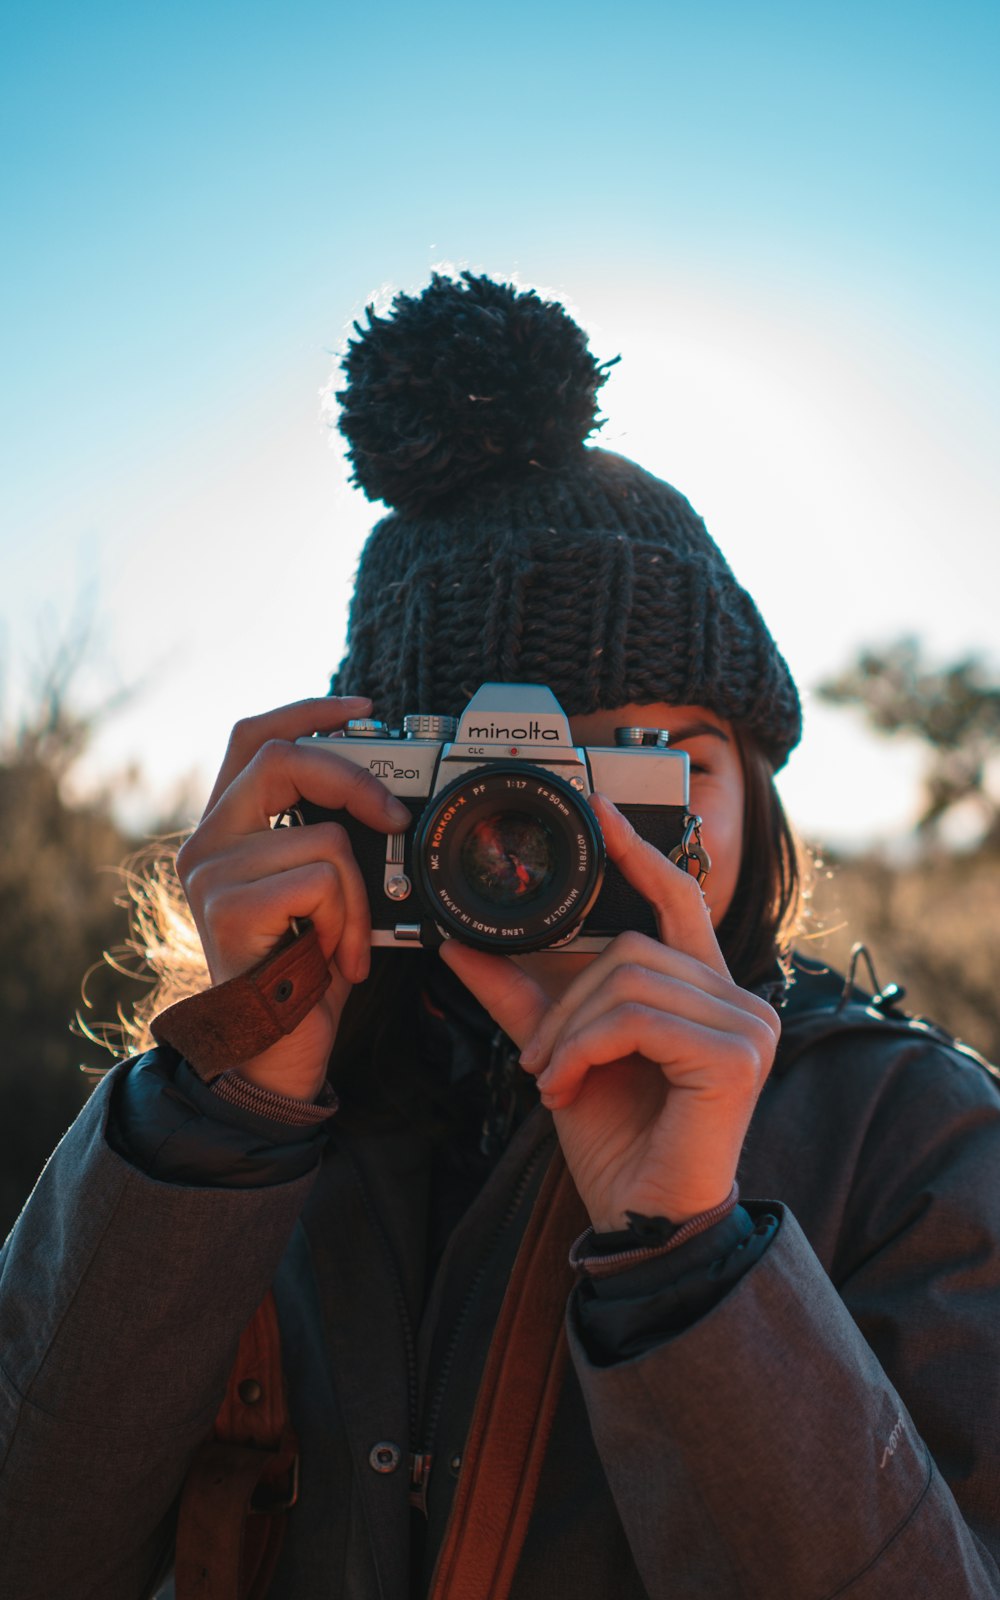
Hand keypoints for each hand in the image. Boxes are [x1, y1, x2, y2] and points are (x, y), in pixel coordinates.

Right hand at [176, 697, 410, 1099]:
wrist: (275, 1053)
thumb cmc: (304, 973)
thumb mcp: (321, 892)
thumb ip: (327, 837)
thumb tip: (383, 796)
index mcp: (229, 828)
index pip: (255, 737)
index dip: (309, 711)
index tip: (363, 709)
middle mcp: (207, 843)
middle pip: (280, 757)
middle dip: (354, 778)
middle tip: (393, 819)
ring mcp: (210, 874)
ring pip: (321, 837)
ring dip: (358, 896)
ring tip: (347, 941)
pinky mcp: (225, 908)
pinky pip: (318, 881)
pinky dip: (345, 920)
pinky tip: (332, 957)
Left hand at [440, 795, 779, 1230]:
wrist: (640, 1219)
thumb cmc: (617, 1139)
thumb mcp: (562, 1051)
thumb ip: (523, 996)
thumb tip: (460, 944)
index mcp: (706, 991)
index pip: (678, 900)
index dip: (638, 852)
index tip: (596, 810)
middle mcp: (741, 1000)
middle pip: (631, 947)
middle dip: (566, 1001)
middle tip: (540, 1061)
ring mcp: (749, 1027)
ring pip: (627, 979)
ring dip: (569, 1031)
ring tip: (553, 1079)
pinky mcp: (736, 1057)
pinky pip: (636, 1017)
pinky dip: (585, 1048)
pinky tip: (570, 1088)